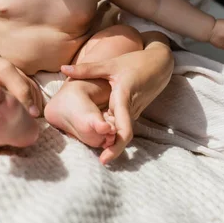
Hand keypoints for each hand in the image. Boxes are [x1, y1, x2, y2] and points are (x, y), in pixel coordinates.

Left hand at [61, 42, 173, 163]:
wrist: (160, 64)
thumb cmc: (135, 62)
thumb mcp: (110, 64)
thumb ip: (86, 69)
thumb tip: (63, 68)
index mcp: (124, 98)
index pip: (123, 130)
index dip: (115, 147)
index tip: (103, 160)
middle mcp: (131, 109)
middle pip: (121, 135)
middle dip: (110, 148)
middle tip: (96, 159)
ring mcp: (134, 112)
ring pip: (121, 131)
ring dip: (111, 140)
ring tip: (95, 148)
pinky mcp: (135, 111)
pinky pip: (123, 124)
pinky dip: (113, 129)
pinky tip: (102, 131)